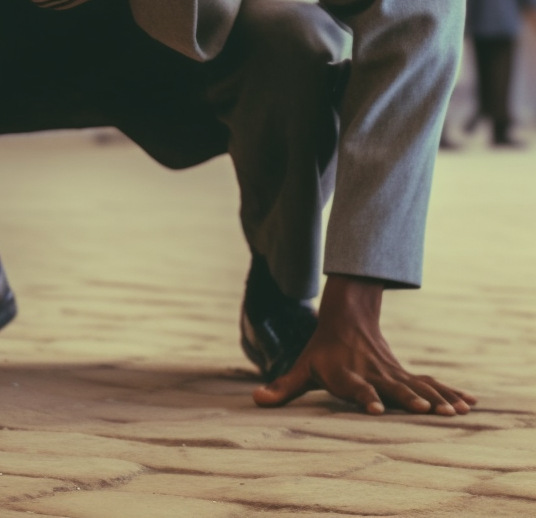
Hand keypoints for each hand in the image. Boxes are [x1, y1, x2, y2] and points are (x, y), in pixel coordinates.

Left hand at [253, 275, 476, 415]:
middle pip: (391, 387)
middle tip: (426, 411)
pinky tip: (470, 403)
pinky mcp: (404, 374)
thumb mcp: (301, 366)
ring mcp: (390, 373)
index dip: (364, 397)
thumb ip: (283, 387)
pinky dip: (450, 391)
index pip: (355, 387)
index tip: (374, 408)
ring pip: (416, 385)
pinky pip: (430, 383)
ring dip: (436, 397)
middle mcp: (371, 373)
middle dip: (408, 399)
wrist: (346, 316)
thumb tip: (256, 401)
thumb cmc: (322, 350)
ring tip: (456, 411)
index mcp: (346, 374)